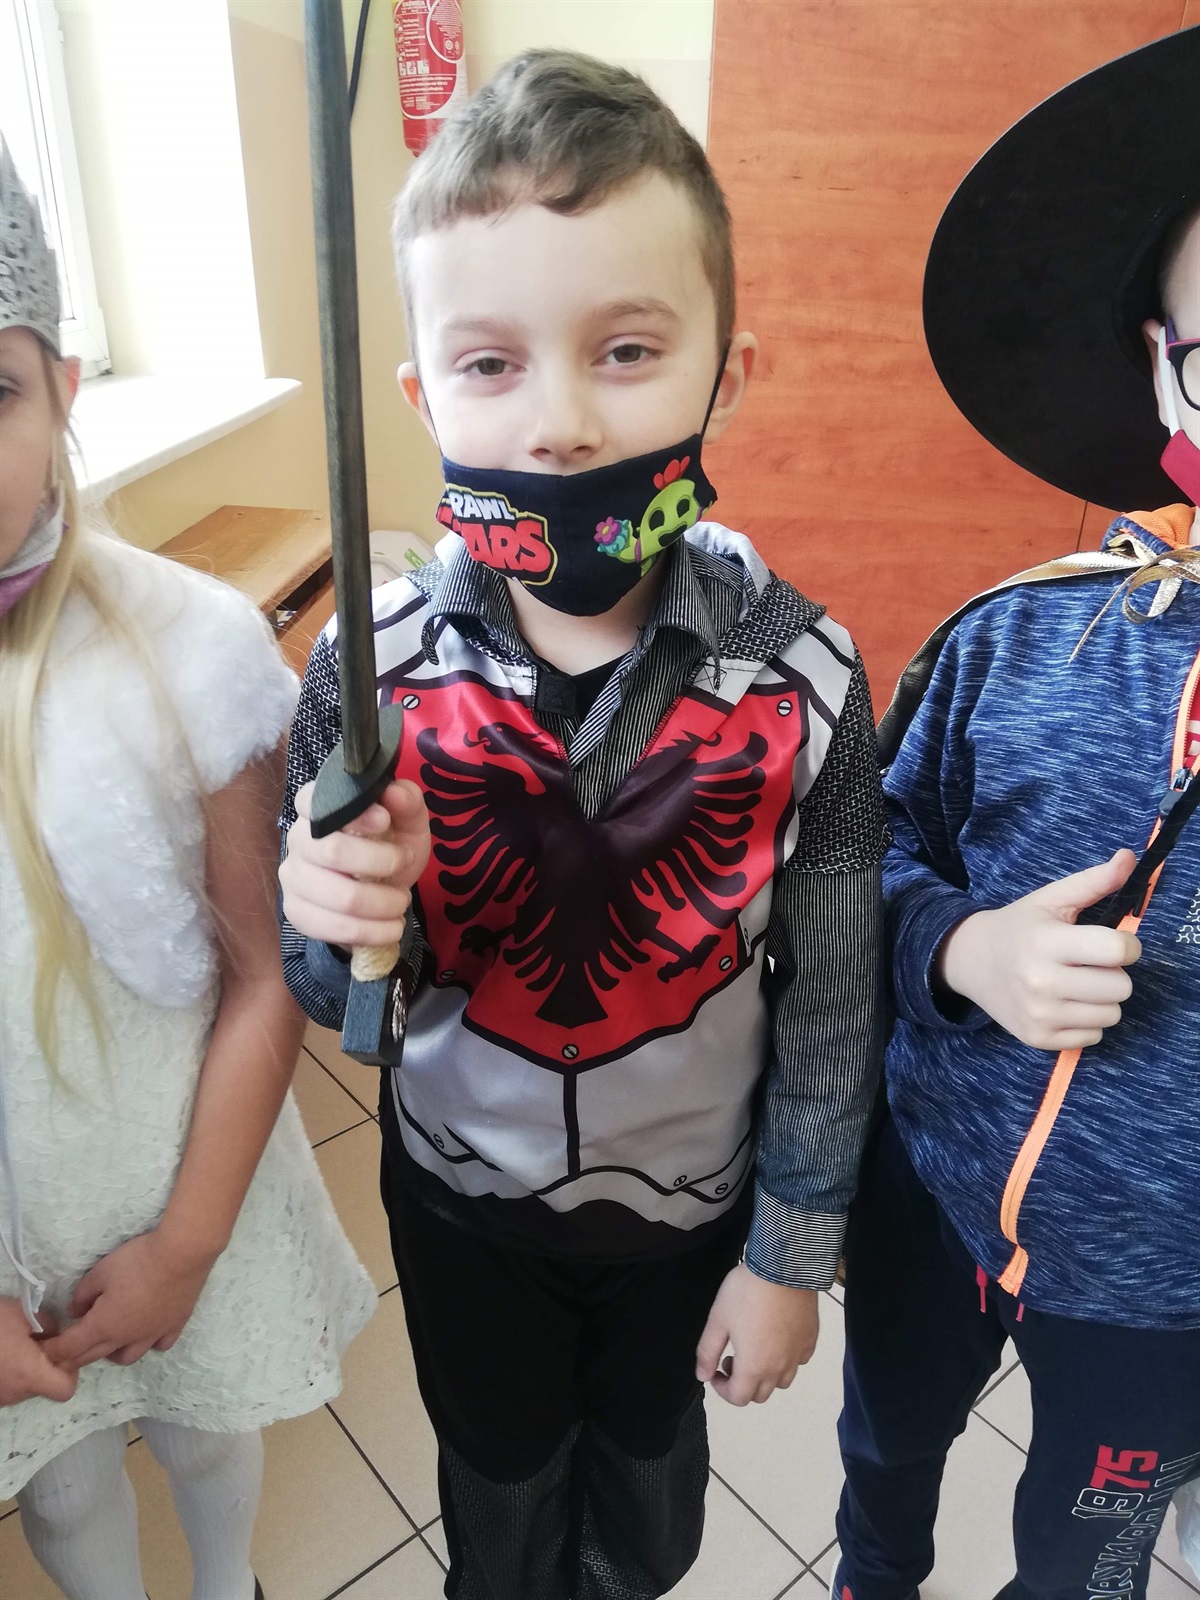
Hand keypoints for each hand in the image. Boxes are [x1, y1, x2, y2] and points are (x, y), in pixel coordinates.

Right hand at [0, 1298, 76, 1404]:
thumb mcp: (21, 1314)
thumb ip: (47, 1324)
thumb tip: (54, 1332)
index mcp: (30, 1375)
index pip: (65, 1390)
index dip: (70, 1370)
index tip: (61, 1349)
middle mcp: (15, 1394)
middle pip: (45, 1387)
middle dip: (48, 1365)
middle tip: (40, 1341)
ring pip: (25, 1387)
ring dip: (28, 1368)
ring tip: (16, 1343)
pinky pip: (8, 1386)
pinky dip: (11, 1372)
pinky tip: (2, 1352)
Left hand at [39, 1231, 214, 1370]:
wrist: (182, 1255)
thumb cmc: (137, 1261)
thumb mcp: (100, 1271)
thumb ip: (83, 1294)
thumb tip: (76, 1310)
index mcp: (103, 1325)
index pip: (71, 1347)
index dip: (54, 1350)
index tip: (45, 1350)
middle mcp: (126, 1337)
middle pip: (94, 1356)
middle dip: (75, 1356)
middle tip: (67, 1350)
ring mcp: (152, 1334)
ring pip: (127, 1357)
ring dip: (111, 1353)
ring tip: (109, 1341)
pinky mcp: (174, 1326)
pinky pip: (158, 1346)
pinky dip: (148, 1344)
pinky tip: (147, 1331)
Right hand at [280, 779, 430, 948]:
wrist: (380, 890)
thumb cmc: (390, 846)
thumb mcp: (407, 821)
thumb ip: (406, 802)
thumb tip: (394, 792)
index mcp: (317, 806)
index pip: (315, 800)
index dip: (352, 812)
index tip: (385, 820)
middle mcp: (297, 837)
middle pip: (332, 852)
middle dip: (380, 862)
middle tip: (406, 864)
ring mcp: (292, 876)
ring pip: (339, 896)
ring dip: (381, 903)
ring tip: (401, 902)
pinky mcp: (295, 911)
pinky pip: (331, 927)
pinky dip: (370, 931)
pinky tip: (390, 928)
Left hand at [695, 1263, 818, 1406]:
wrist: (782, 1267)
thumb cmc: (746, 1293)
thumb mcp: (718, 1320)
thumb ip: (707, 1352)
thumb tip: (703, 1376)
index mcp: (754, 1367)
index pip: (738, 1398)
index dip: (721, 1388)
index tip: (715, 1369)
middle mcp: (779, 1368)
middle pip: (760, 1394)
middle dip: (742, 1383)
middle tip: (731, 1357)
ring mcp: (798, 1354)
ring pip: (781, 1382)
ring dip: (765, 1375)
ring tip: (754, 1348)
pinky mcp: (810, 1339)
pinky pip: (798, 1361)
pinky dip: (786, 1360)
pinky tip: (776, 1338)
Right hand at [938, 850, 1142, 1051]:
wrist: (971, 962)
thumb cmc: (1020, 927)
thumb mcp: (1051, 899)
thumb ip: (1094, 881)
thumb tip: (1129, 858)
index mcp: (1047, 942)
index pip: (1117, 950)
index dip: (1127, 945)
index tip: (1115, 943)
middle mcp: (1041, 982)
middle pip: (1120, 987)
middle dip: (1113, 973)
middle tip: (1090, 964)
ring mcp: (1039, 1015)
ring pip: (1111, 1015)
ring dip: (1102, 999)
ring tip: (1078, 984)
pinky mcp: (1038, 1039)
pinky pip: (1093, 1037)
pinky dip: (1086, 1021)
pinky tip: (1065, 1004)